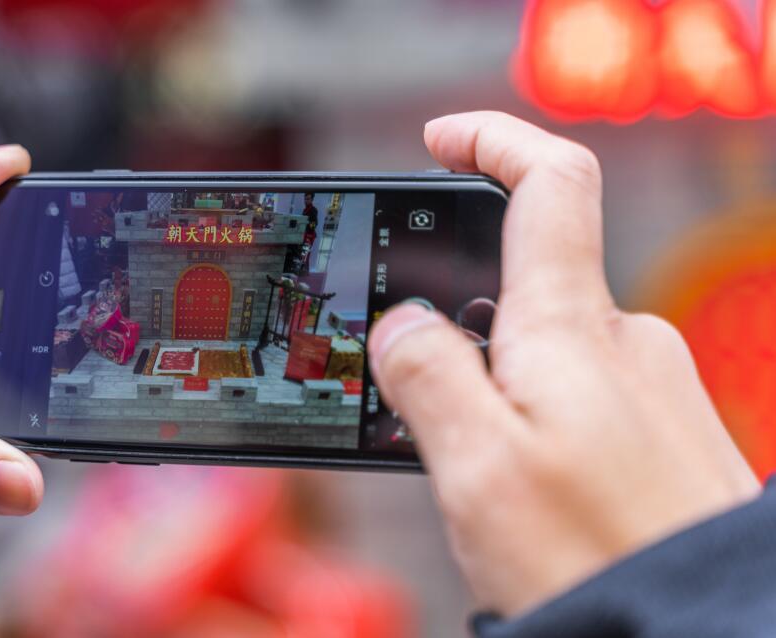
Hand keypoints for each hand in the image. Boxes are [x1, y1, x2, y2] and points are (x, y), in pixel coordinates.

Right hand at [368, 112, 759, 616]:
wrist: (700, 631)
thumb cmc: (595, 557)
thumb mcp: (477, 467)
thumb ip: (428, 376)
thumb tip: (401, 323)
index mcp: (573, 328)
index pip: (548, 183)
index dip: (492, 141)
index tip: (438, 141)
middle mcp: (623, 342)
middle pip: (523, 284)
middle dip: (457, 327)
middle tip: (420, 409)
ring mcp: (650, 388)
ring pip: (543, 354)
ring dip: (491, 392)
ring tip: (472, 477)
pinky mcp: (661, 434)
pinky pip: (577, 398)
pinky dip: (530, 422)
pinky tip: (518, 493)